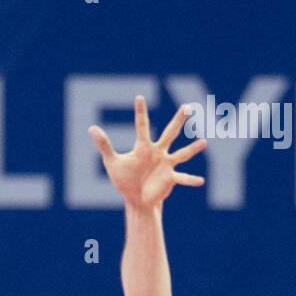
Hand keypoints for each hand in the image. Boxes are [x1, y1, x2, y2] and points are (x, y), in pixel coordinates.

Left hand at [88, 96, 205, 209]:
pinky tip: (201, 181)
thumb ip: (104, 145)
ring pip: (181, 154)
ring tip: (204, 142)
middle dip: (177, 121)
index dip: (140, 113)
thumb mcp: (112, 163)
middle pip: (169, 133)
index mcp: (144, 147)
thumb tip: (91, 127)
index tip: (139, 97)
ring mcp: (166, 165)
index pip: (141, 126)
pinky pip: (182, 178)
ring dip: (192, 149)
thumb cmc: (125, 178)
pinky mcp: (170, 179)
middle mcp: (158, 153)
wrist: (136, 198)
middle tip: (187, 107)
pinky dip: (190, 180)